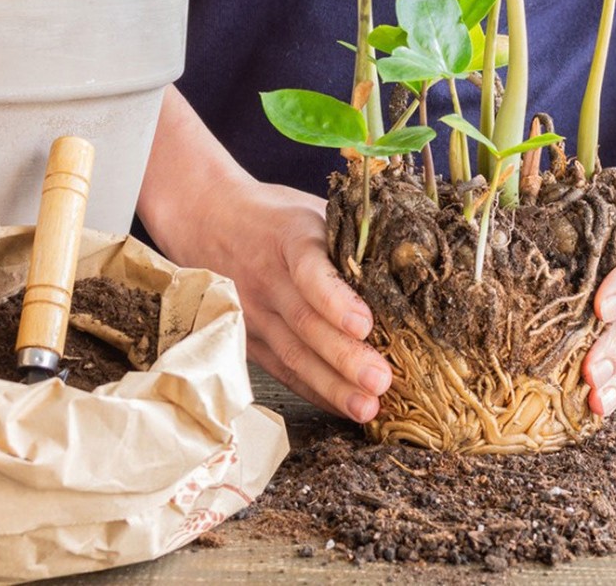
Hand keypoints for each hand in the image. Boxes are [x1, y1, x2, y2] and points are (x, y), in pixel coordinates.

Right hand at [137, 88, 391, 422]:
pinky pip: (282, 368)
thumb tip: (411, 262)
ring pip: (293, 353)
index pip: (310, 269)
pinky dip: (313, 390)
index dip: (335, 299)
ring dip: (331, 384)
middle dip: (344, 357)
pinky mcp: (246, 336)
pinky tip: (341, 407)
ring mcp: (252, 310)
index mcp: (291, 236)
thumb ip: (349, 235)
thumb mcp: (310, 208)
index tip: (365, 324)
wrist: (205, 216)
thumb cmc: (275, 215)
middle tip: (381, 381)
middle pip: (305, 322)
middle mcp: (268, 275)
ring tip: (367, 408)